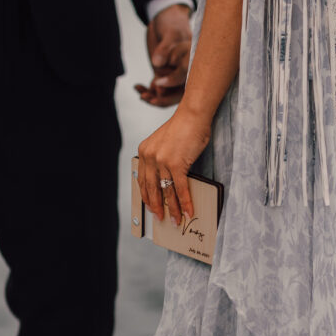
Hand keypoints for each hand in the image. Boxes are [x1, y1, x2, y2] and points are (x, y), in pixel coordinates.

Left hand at [134, 4, 191, 107]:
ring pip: (166, 94)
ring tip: (141, 94)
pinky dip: (147, 90)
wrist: (167, 20)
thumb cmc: (172, 24)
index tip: (157, 83)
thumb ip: (165, 48)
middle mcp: (185, 72)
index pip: (185, 79)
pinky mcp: (164, 76)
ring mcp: (174, 75)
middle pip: (177, 93)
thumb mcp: (170, 33)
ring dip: (153, 97)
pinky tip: (137, 87)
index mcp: (193, 63)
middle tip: (148, 98)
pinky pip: (157, 89)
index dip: (172, 83)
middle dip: (162, 99)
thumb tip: (156, 63)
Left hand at [137, 105, 211, 222]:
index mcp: (144, 152)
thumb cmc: (183, 128)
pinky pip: (180, 188)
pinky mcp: (176, 164)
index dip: (146, 196)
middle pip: (151, 188)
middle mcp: (150, 157)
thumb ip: (160, 159)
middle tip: (160, 218)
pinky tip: (187, 211)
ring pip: (166, 191)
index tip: (150, 207)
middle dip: (156, 206)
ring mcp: (162, 161)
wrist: (193, 115)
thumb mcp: (164, 143)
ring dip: (172, 208)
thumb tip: (167, 180)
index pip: (142, 180)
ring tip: (175, 219)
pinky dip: (184, 202)